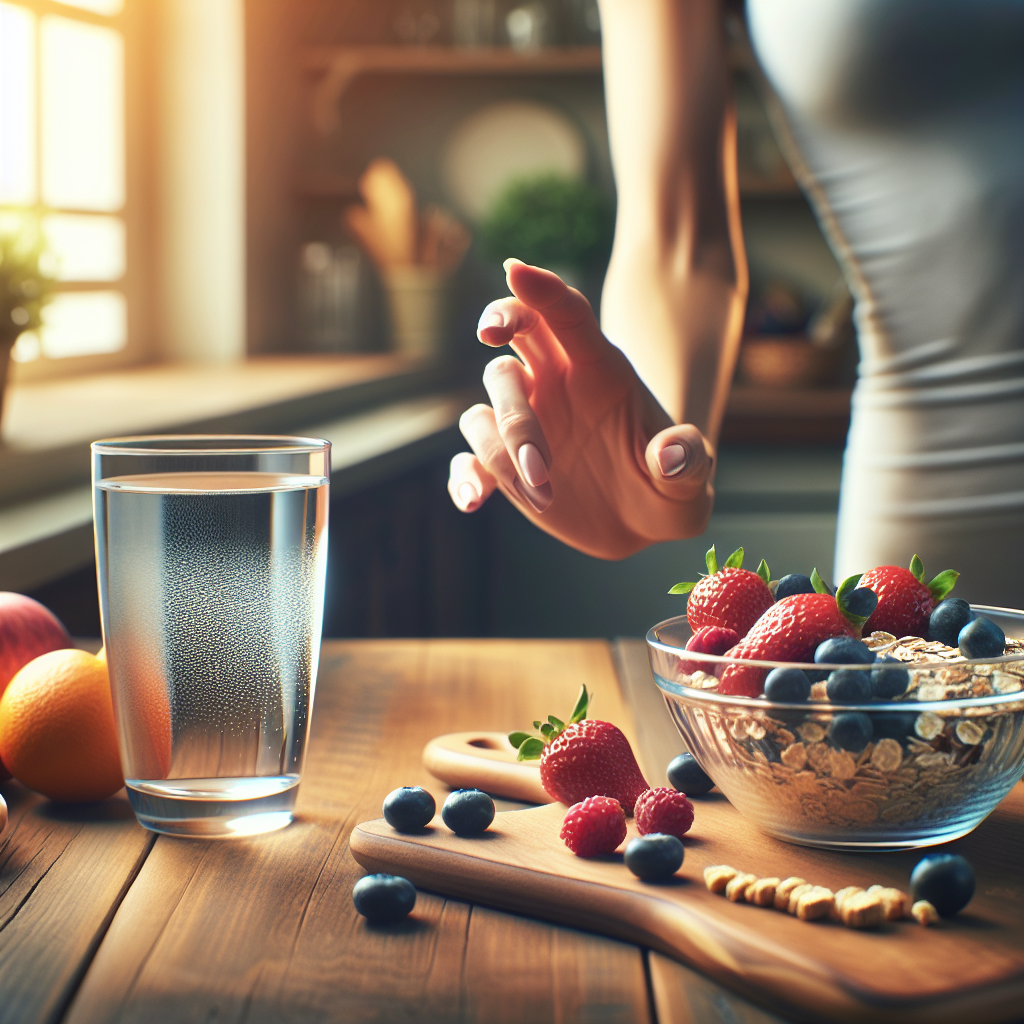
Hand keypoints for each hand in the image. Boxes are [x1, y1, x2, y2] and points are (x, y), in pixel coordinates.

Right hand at [447, 260, 715, 559]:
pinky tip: (472, 500)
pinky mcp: (505, 466)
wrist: (642, 523)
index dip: (542, 290)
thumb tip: (668, 454)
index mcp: (601, 372)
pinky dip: (466, 476)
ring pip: (488, 407)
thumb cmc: (670, 488)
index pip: (569, 316)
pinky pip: (471, 460)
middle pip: (517, 336)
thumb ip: (688, 459)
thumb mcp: (690, 480)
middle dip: (500, 324)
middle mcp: (556, 385)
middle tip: (491, 336)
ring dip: (504, 446)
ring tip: (545, 494)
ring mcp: (526, 423)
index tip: (515, 269)